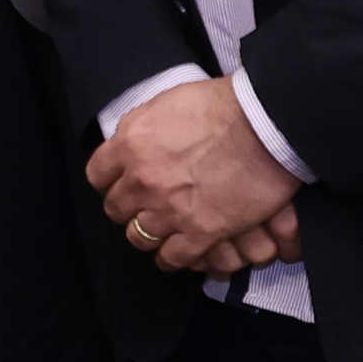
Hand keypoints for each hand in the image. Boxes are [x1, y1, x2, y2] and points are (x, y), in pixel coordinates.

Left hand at [89, 78, 301, 275]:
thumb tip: (129, 142)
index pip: (97, 175)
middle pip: (116, 209)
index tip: (118, 183)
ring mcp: (170, 209)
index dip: (108, 181)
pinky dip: (171, 257)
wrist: (265, 125)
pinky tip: (176, 251)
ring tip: (160, 229)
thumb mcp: (165, 103)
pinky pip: (172, 257)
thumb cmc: (221, 106)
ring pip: (139, 236)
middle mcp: (143, 180)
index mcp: (131, 144)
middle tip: (143, 205)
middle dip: (128, 207)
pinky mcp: (201, 232)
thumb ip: (140, 128)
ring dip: (148, 233)